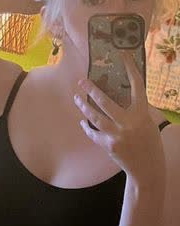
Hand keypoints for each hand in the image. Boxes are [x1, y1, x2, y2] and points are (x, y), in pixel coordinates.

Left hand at [73, 51, 163, 187]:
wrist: (148, 170)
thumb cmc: (150, 143)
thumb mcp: (148, 123)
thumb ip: (136, 110)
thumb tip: (119, 94)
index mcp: (142, 114)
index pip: (137, 86)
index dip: (130, 69)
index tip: (123, 55)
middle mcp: (129, 123)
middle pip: (105, 102)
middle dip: (91, 90)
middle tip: (82, 81)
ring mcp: (117, 135)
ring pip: (94, 117)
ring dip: (83, 106)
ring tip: (76, 98)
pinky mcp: (108, 145)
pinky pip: (93, 132)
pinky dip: (87, 126)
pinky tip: (82, 121)